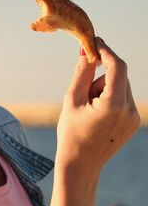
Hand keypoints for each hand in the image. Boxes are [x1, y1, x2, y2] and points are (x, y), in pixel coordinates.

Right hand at [56, 37, 139, 170]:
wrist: (80, 163)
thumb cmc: (71, 132)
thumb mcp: (71, 100)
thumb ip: (81, 73)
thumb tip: (87, 52)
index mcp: (113, 105)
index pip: (117, 67)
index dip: (106, 51)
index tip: (94, 41)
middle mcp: (130, 110)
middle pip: (118, 77)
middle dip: (99, 76)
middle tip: (81, 90)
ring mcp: (134, 118)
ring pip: (121, 87)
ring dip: (103, 88)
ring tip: (87, 109)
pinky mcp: (133, 122)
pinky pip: (123, 99)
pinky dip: (109, 98)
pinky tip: (96, 114)